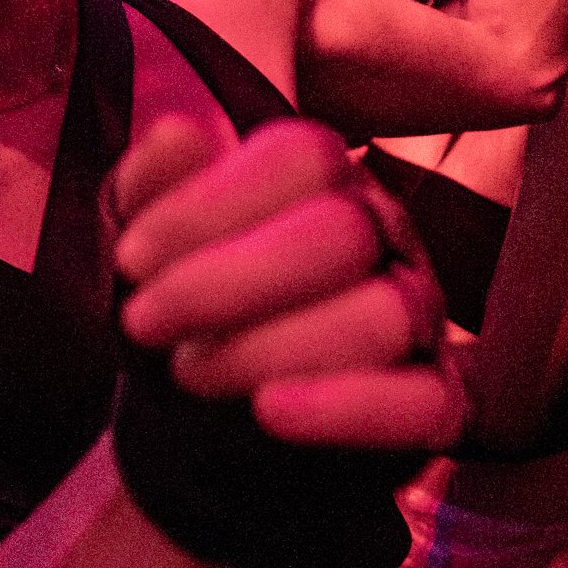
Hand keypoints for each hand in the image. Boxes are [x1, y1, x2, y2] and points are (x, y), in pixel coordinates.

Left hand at [112, 119, 462, 458]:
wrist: (202, 431)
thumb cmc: (183, 317)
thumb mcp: (153, 247)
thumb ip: (155, 185)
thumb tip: (177, 135)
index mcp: (327, 180)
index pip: (303, 156)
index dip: (210, 203)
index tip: (130, 258)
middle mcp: (387, 236)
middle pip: (343, 232)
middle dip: (226, 281)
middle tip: (143, 321)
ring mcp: (420, 318)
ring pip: (385, 315)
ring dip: (269, 347)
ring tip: (188, 372)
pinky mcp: (436, 404)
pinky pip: (423, 405)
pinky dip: (346, 407)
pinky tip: (268, 411)